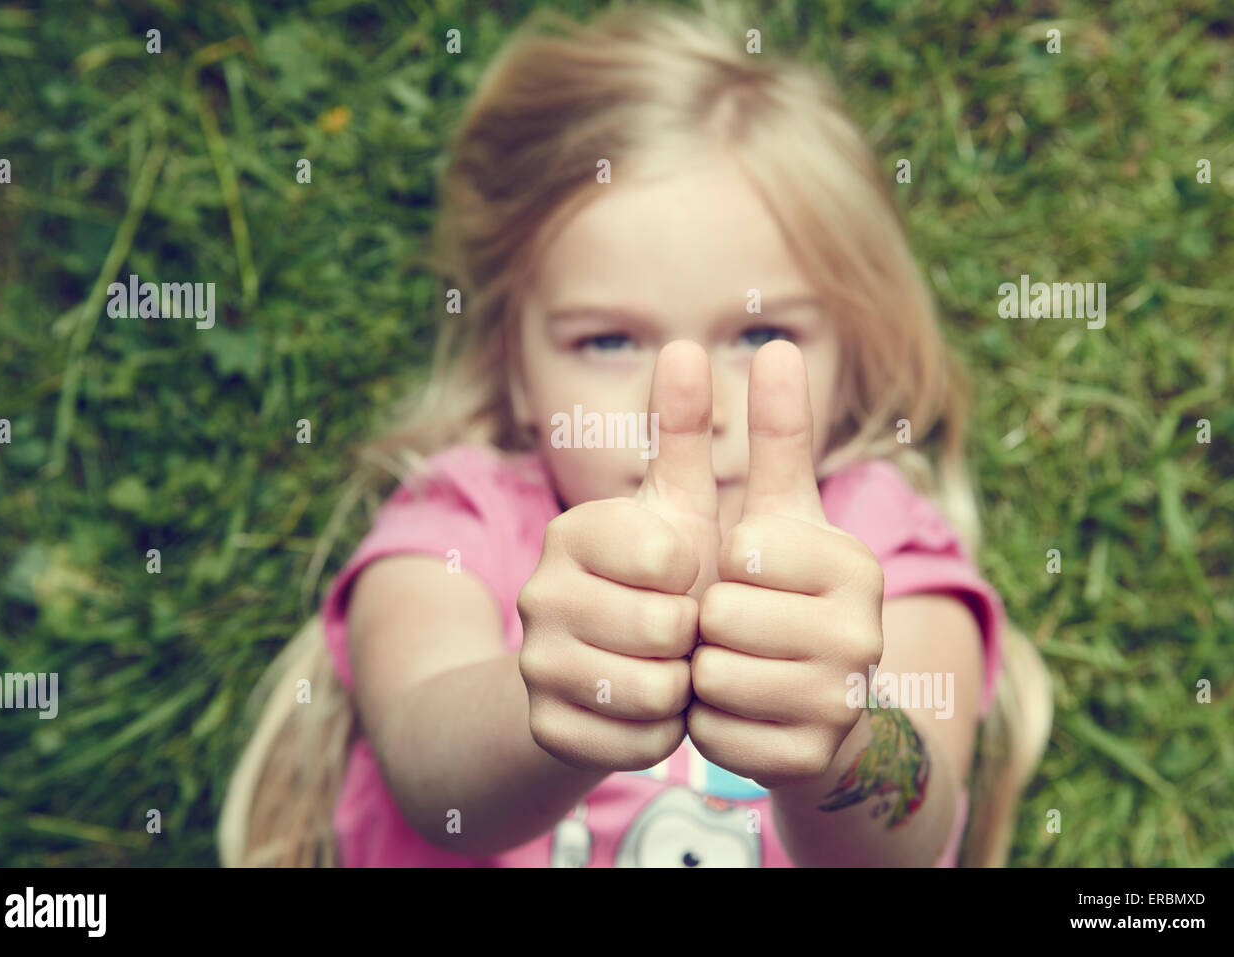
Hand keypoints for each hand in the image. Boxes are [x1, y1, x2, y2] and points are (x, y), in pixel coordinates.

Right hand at [517, 341, 718, 772]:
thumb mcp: (675, 506)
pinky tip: (649, 707)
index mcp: (572, 532)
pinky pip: (638, 743)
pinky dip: (661, 732)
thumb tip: (682, 342)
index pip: (674, 557)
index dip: (699, 575)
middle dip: (694, 636)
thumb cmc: (657, 579)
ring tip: (668, 667)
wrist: (602, 669)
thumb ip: (681, 430)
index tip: (684, 574)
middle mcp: (539, 593)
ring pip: (654, 692)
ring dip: (682, 686)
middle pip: (666, 630)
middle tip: (681, 630)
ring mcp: (534, 664)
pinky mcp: (544, 727)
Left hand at [686, 340, 885, 789]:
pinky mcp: (808, 757)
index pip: (741, 546)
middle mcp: (864, 633)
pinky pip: (714, 730)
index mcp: (855, 563)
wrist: (812, 701)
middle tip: (738, 624)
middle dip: (707, 618)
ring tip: (737, 662)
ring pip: (713, 674)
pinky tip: (740, 708)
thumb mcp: (776, 511)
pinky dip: (709, 719)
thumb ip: (774, 433)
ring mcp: (841, 702)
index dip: (724, 558)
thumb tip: (777, 340)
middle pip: (720, 614)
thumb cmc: (781, 590)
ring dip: (703, 668)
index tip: (750, 570)